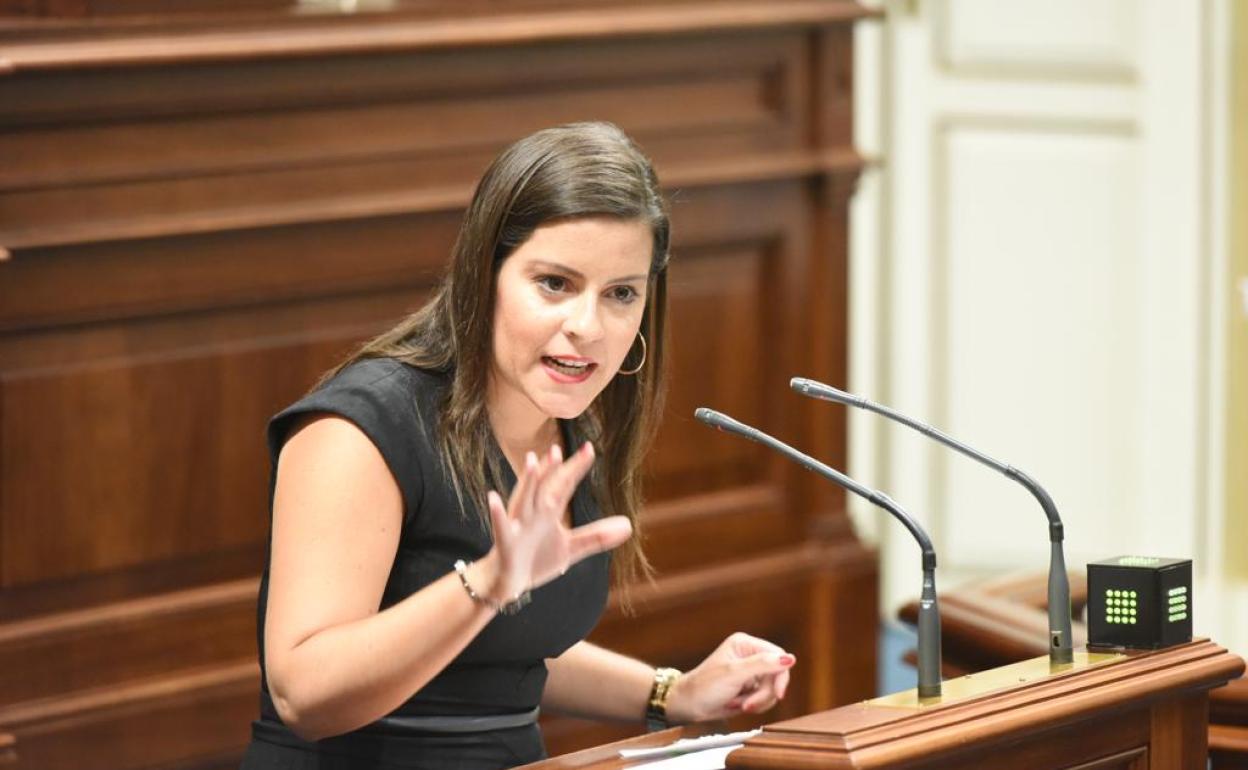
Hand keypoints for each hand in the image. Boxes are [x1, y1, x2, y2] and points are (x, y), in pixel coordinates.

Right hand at [485, 443, 631, 602]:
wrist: (508, 583)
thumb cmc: (536, 559)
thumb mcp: (571, 549)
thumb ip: (597, 536)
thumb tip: (629, 525)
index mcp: (549, 513)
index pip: (564, 485)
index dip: (576, 468)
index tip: (590, 448)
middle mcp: (533, 514)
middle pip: (545, 487)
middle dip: (552, 469)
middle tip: (560, 448)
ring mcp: (518, 526)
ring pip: (523, 499)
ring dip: (527, 481)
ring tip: (532, 461)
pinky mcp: (505, 543)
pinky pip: (501, 527)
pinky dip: (498, 514)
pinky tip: (493, 498)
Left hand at [665, 633, 794, 722]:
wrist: (689, 706)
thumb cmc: (704, 687)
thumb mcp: (733, 674)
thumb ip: (762, 665)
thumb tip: (789, 659)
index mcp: (745, 644)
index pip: (777, 656)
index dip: (780, 676)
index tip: (778, 694)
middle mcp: (750, 655)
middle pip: (776, 675)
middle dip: (764, 693)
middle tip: (748, 705)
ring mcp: (750, 673)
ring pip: (772, 689)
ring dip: (758, 701)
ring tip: (739, 704)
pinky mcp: (750, 688)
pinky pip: (765, 698)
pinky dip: (755, 705)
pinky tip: (738, 705)